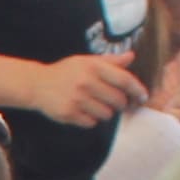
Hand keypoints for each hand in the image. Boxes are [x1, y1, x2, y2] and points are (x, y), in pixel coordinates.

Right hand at [32, 54, 149, 128]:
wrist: (37, 84)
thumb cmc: (66, 72)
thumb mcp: (86, 61)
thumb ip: (110, 61)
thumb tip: (131, 56)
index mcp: (94, 67)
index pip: (124, 80)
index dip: (138, 90)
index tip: (143, 97)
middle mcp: (86, 82)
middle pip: (118, 100)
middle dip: (120, 103)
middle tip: (114, 102)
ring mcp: (77, 99)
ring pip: (106, 114)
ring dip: (105, 112)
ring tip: (95, 105)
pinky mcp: (69, 114)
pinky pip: (92, 123)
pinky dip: (91, 120)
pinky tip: (83, 111)